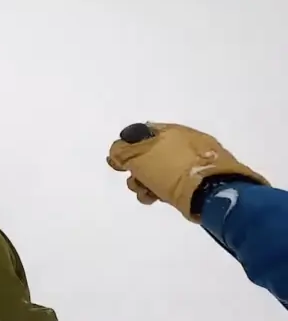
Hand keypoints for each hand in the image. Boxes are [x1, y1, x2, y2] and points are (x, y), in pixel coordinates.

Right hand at [107, 122, 267, 221]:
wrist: (213, 191)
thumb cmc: (172, 170)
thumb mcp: (139, 157)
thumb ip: (122, 151)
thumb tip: (116, 152)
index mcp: (169, 130)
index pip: (140, 134)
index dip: (126, 149)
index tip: (119, 165)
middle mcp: (182, 141)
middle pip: (148, 155)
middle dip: (136, 170)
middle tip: (135, 181)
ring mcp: (194, 161)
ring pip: (159, 171)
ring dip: (146, 183)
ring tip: (146, 195)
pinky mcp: (201, 180)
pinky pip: (173, 182)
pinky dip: (162, 190)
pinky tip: (157, 199)